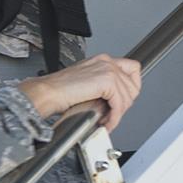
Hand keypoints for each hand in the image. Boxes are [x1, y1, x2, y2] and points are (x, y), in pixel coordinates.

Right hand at [20, 54, 141, 130]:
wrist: (48, 92)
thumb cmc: (60, 91)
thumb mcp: (87, 84)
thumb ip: (103, 87)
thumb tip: (115, 101)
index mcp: (103, 60)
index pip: (132, 70)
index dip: (130, 89)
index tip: (122, 102)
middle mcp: (107, 62)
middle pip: (133, 84)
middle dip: (124, 104)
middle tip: (113, 114)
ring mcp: (108, 69)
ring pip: (128, 96)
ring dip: (118, 113)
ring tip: (106, 120)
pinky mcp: (106, 80)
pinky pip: (119, 103)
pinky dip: (114, 117)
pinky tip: (105, 122)